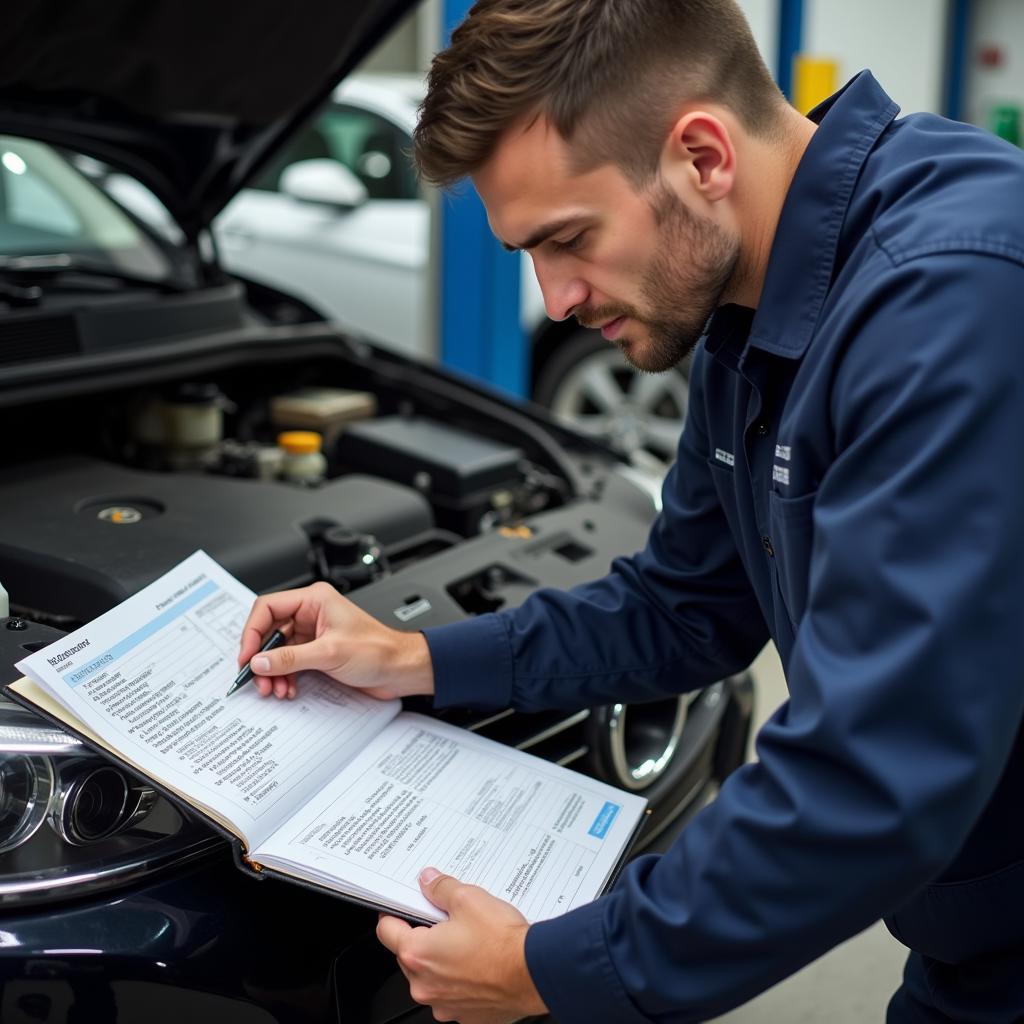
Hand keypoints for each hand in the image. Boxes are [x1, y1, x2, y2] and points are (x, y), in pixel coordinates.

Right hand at [237, 582, 434, 699]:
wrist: (400, 669)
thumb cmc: (379, 650)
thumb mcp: (330, 653)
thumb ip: (291, 657)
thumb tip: (259, 661)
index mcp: (315, 600)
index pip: (268, 607)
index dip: (252, 632)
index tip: (247, 656)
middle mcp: (311, 613)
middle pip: (269, 631)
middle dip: (261, 658)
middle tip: (258, 679)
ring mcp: (313, 633)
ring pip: (277, 650)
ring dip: (272, 671)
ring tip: (274, 688)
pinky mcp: (317, 651)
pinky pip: (289, 662)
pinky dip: (285, 676)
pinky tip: (288, 688)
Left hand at [376, 868, 547, 1023]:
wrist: (534, 973)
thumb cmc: (502, 942)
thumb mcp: (468, 898)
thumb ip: (441, 888)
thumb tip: (428, 881)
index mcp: (417, 954)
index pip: (387, 931)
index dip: (393, 913)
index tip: (400, 906)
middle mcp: (424, 985)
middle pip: (409, 954)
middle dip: (424, 936)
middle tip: (447, 920)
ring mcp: (443, 1004)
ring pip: (431, 975)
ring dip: (442, 959)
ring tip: (469, 941)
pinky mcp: (464, 1014)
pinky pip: (452, 993)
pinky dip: (460, 979)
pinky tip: (479, 962)